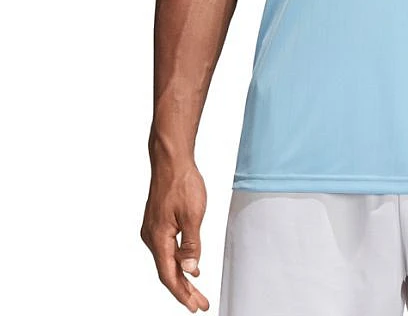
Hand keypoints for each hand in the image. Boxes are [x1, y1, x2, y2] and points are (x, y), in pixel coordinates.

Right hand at [140, 159, 209, 311]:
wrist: (171, 161)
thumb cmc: (182, 183)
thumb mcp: (193, 215)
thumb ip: (192, 245)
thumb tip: (190, 270)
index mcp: (158, 238)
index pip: (169, 275)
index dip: (182, 293)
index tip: (195, 305)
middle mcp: (151, 237)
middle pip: (167, 272)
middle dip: (184, 290)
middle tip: (200, 303)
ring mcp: (153, 230)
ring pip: (167, 261)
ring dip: (181, 276)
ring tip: (196, 291)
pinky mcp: (157, 222)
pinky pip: (167, 248)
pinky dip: (178, 260)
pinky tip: (189, 265)